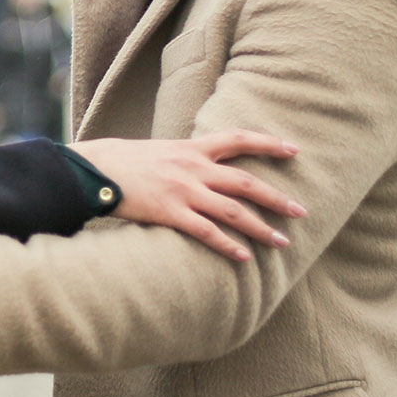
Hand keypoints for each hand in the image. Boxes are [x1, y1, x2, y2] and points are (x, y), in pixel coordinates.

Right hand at [75, 130, 306, 261]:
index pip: (237, 139)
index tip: (293, 150)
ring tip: (282, 242)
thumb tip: (205, 166)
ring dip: (261, 228)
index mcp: (190, 148)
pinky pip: (207, 232)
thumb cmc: (124, 160)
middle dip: (276, 197)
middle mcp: (192, 167)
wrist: (96, 169)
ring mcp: (183, 190)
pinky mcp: (171, 212)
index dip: (268, 144)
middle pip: (245, 181)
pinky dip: (228, 245)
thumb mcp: (160, 150)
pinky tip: (244, 257)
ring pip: (233, 210)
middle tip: (300, 211)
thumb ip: (185, 157)